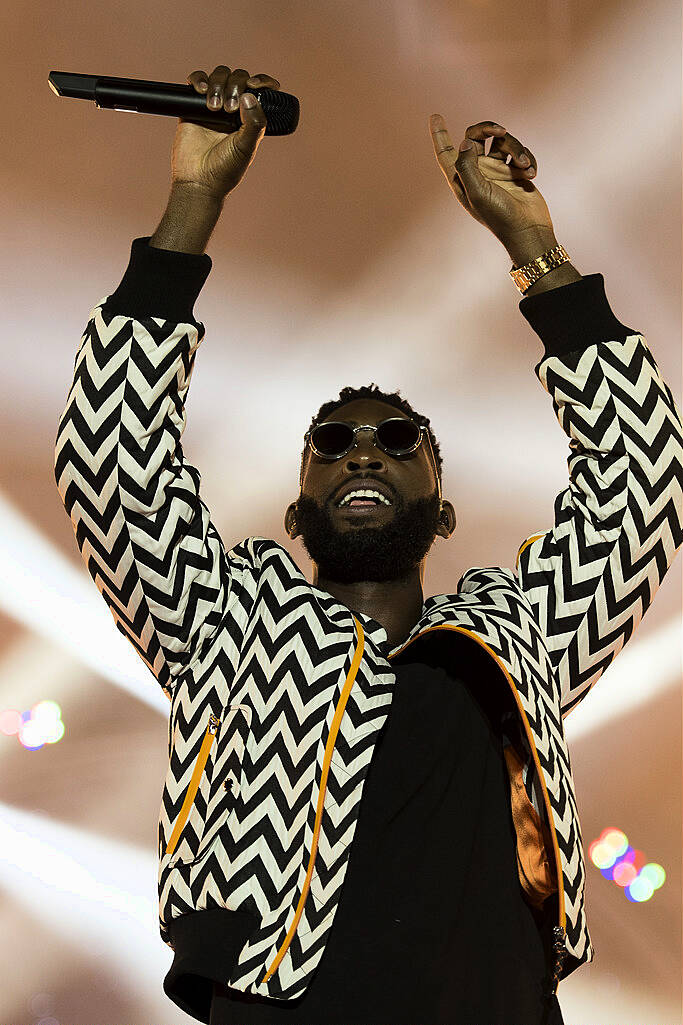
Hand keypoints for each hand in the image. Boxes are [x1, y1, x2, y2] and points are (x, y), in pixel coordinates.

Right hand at [169, 65, 280, 199]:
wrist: (198, 180)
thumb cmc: (225, 170)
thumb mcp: (247, 147)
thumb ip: (254, 122)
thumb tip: (250, 95)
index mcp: (250, 117)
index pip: (260, 90)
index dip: (261, 81)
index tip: (254, 85)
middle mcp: (233, 110)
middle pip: (238, 78)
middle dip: (235, 86)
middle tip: (230, 108)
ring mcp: (213, 106)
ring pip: (219, 76)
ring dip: (218, 84)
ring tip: (214, 107)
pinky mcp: (192, 106)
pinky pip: (196, 81)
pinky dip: (199, 79)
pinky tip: (201, 91)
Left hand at [429, 117, 554, 254]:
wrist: (528, 229)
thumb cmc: (499, 216)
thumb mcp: (477, 193)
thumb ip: (467, 166)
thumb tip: (465, 142)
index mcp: (462, 178)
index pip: (445, 153)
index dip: (439, 135)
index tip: (435, 116)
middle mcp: (477, 171)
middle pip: (476, 136)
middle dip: (488, 128)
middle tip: (501, 131)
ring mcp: (496, 169)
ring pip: (502, 141)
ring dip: (516, 148)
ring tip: (525, 167)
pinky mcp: (515, 170)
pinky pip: (520, 152)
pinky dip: (527, 158)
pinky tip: (531, 174)